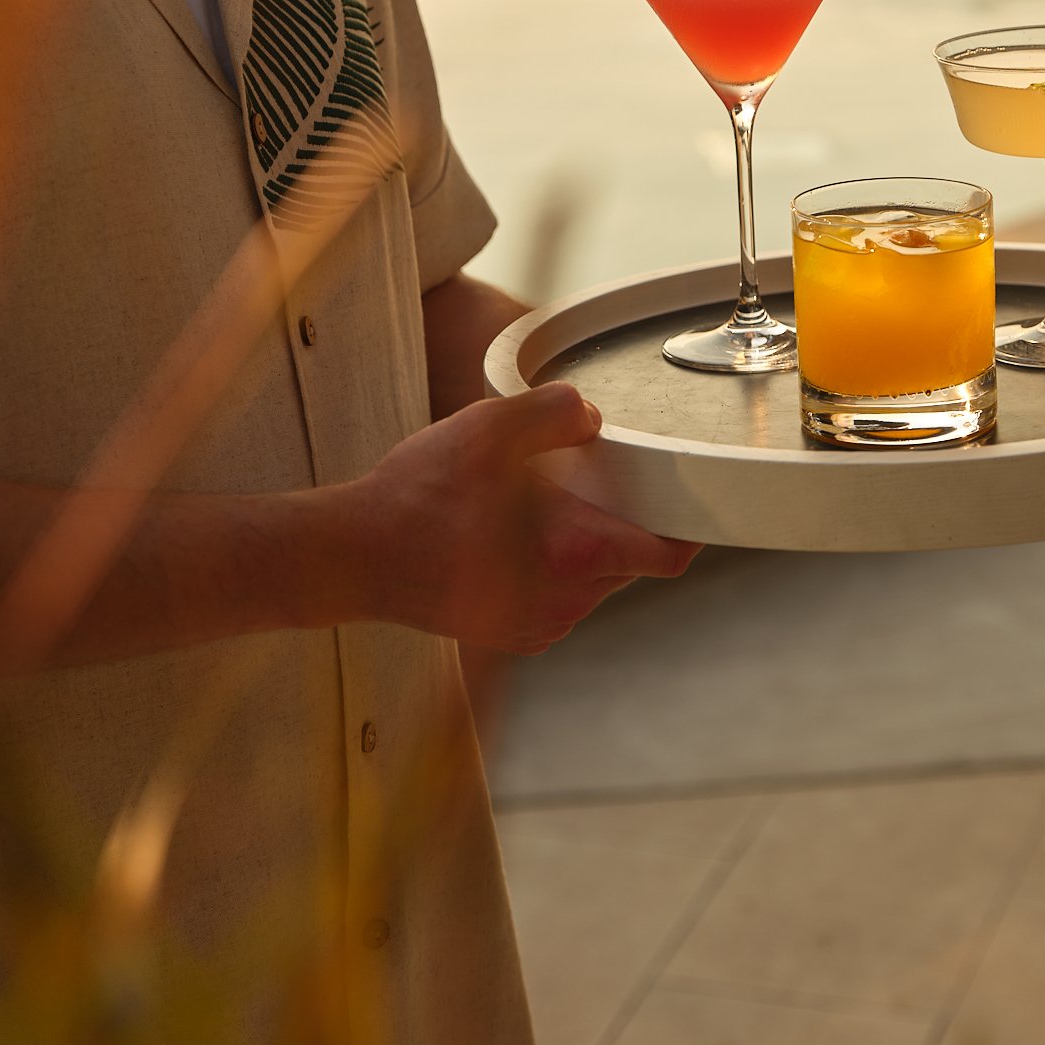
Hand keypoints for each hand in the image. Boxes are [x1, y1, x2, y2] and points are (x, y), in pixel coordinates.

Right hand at [344, 383, 700, 653]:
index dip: (689, 529)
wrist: (353, 557)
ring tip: (541, 505)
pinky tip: (511, 533)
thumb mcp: (490, 429)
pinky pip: (555, 596)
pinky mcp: (508, 632)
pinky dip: (548, 567)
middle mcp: (566, 602)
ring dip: (580, 545)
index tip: (691, 503)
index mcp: (576, 556)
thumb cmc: (419, 498)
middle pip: (628, 563)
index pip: (667, 556)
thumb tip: (591, 417)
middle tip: (597, 482)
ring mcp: (536, 625)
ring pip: (590, 579)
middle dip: (620, 523)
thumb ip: (554, 412)